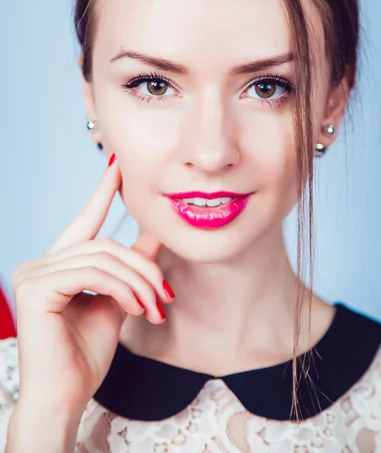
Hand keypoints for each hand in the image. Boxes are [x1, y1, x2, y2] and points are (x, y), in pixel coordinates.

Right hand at [11, 154, 171, 414]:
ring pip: (103, 257)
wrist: (65, 398)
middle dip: (142, 267)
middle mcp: (38, 264)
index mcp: (56, 266)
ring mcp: (32, 273)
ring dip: (137, 282)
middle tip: (165, 296)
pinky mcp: (35, 287)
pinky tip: (133, 309)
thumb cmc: (85, 356)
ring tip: (153, 308)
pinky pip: (92, 272)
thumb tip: (154, 233)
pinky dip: (121, 288)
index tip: (118, 166)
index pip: (84, 222)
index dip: (102, 192)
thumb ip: (130, 267)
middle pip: (105, 243)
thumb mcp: (117, 301)